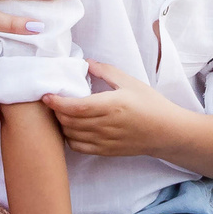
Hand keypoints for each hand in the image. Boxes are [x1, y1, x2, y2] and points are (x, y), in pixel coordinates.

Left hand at [44, 62, 183, 157]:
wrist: (166, 132)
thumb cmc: (150, 104)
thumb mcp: (130, 82)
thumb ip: (106, 71)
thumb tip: (85, 62)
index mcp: (112, 105)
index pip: (76, 107)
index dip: (57, 102)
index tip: (46, 95)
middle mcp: (106, 125)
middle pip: (69, 121)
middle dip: (56, 111)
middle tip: (52, 100)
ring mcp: (105, 141)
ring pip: (71, 135)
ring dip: (61, 124)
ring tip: (61, 112)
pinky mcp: (105, 151)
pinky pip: (79, 147)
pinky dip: (70, 138)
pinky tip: (72, 128)